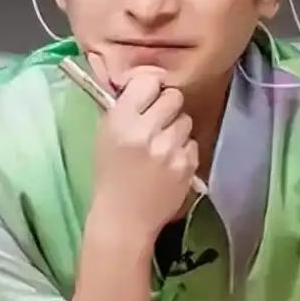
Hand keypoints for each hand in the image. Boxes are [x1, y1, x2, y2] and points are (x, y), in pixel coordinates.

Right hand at [86, 54, 198, 240]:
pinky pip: (193, 143)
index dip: (149, 89)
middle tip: (157, 122)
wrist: (124, 219)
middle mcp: (147, 132)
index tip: (147, 98)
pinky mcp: (187, 165)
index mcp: (122, 121)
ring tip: (162, 147)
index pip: (148, 81)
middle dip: (167, 107)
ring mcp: (170, 149)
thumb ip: (125, 108)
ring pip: (186, 119)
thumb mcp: (106, 136)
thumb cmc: (111, 175)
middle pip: (174, 96)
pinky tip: (169, 164)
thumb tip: (146, 82)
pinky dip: (183, 151)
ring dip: (176, 129)